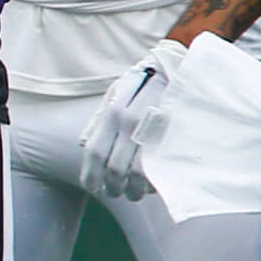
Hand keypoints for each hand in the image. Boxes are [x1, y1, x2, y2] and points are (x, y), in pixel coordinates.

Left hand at [79, 39, 186, 201]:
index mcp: (112, 113)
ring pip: (138, 173)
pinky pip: (160, 167)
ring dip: (133, 191)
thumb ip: (98, 120)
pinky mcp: (171, 135)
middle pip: (115, 169)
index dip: (90, 176)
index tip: (92, 188)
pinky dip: (153, 182)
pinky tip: (151, 184)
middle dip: (112, 187)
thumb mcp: (115, 94)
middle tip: (114, 192)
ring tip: (132, 194)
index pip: (95, 153)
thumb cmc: (143, 82)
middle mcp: (130, 122)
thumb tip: (83, 144)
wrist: (177, 66)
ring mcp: (153, 129)